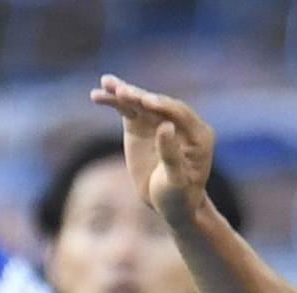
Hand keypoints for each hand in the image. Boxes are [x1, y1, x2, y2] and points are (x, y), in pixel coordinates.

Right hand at [90, 76, 217, 227]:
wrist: (170, 204)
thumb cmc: (179, 197)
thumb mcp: (176, 181)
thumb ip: (171, 155)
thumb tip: (166, 126)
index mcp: (198, 134)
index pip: (179, 113)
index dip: (162, 106)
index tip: (146, 102)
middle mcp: (180, 122)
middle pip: (157, 104)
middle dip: (139, 97)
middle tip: (123, 92)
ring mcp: (159, 120)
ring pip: (140, 102)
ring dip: (123, 92)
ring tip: (105, 83)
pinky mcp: (141, 124)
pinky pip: (127, 109)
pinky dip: (113, 101)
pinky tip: (98, 95)